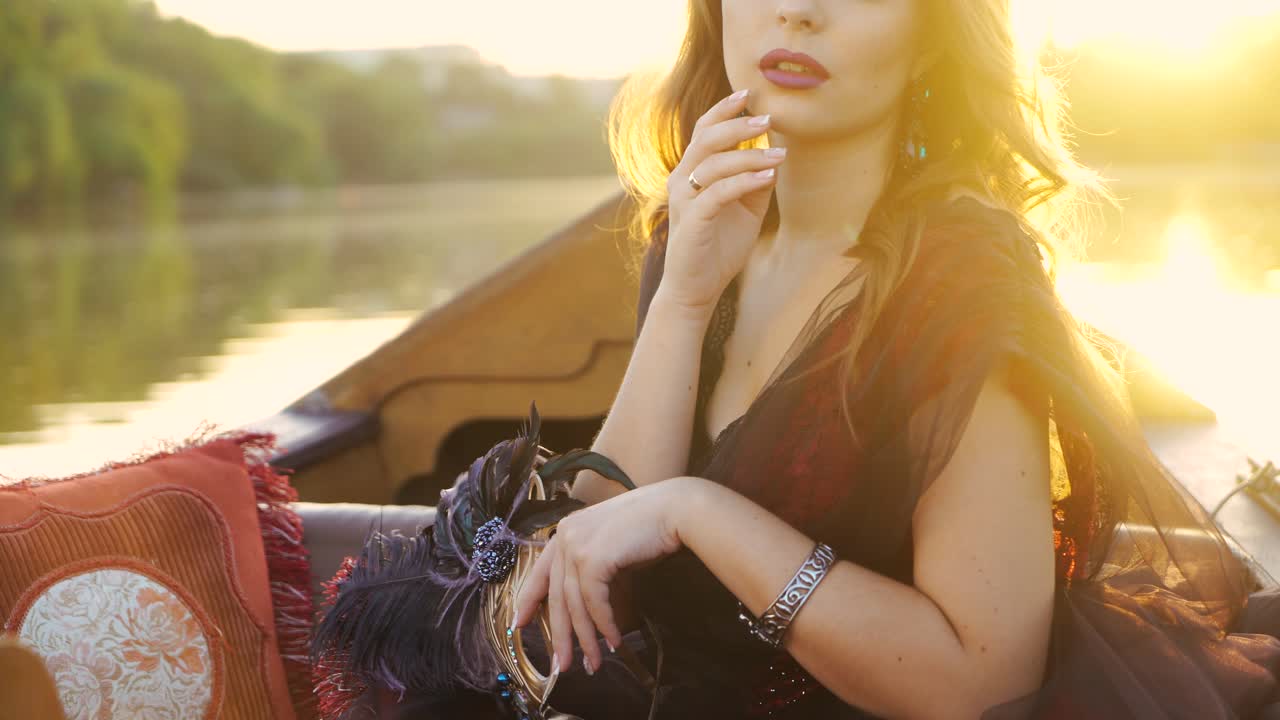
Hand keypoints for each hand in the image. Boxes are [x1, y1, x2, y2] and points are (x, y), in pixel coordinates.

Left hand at [510, 477, 703, 675]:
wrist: (675, 510)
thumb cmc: (650, 529)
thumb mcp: (612, 550)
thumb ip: (595, 572)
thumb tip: (591, 614)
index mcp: (567, 530)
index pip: (540, 571)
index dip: (529, 600)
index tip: (519, 624)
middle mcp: (566, 535)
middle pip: (557, 596)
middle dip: (559, 635)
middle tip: (561, 665)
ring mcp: (577, 546)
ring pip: (575, 604)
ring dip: (586, 638)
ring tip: (593, 663)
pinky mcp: (592, 559)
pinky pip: (594, 603)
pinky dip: (604, 625)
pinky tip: (613, 641)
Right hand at [660, 89, 785, 311]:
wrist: (696, 288)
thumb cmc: (718, 247)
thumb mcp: (746, 209)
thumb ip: (756, 181)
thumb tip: (776, 152)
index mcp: (692, 173)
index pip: (704, 131)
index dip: (724, 110)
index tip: (749, 93)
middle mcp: (682, 181)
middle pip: (706, 139)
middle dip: (738, 125)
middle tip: (768, 118)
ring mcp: (685, 201)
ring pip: (713, 164)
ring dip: (749, 155)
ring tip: (779, 154)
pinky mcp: (692, 222)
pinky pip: (717, 193)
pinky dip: (744, 181)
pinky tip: (767, 177)